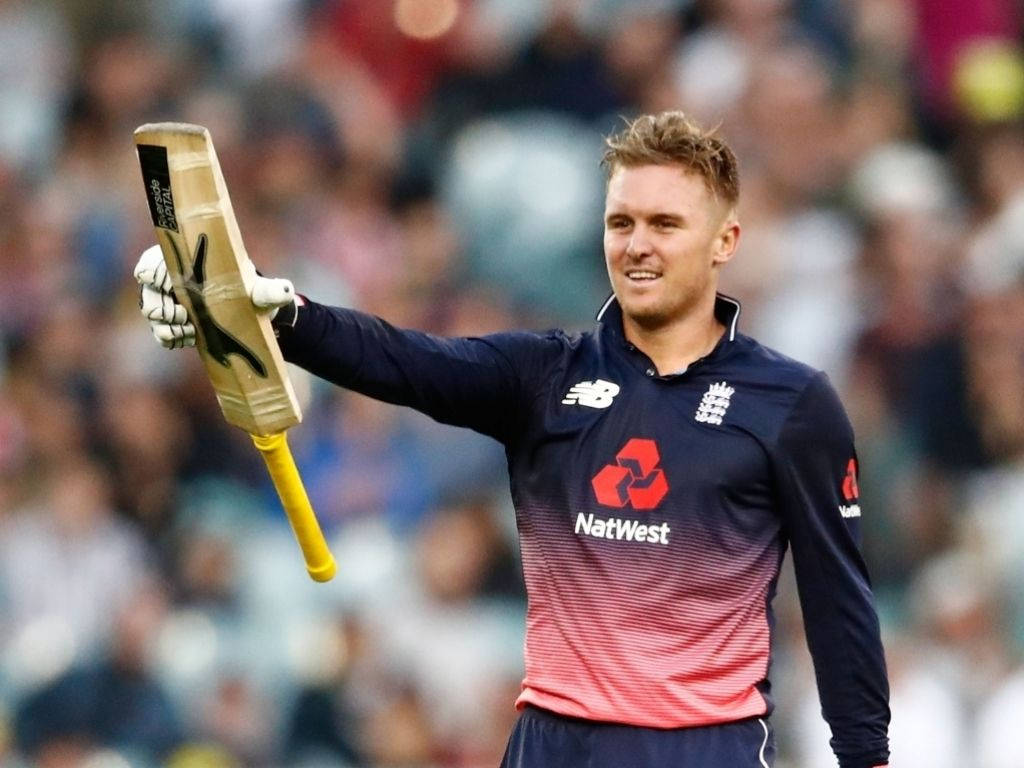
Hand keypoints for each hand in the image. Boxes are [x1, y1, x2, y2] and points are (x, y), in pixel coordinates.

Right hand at [133, 244, 296, 348]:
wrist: (251, 315)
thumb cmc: (252, 294)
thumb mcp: (262, 292)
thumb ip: (270, 291)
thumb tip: (285, 291)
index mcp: (186, 262)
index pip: (151, 261)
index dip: (152, 272)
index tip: (169, 285)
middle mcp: (171, 280)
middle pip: (147, 292)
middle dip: (162, 307)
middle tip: (184, 316)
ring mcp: (167, 303)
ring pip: (151, 313)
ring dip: (168, 326)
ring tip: (191, 330)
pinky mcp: (170, 324)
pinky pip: (159, 333)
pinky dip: (172, 339)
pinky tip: (191, 339)